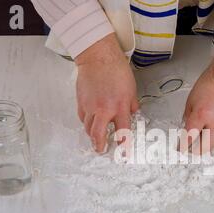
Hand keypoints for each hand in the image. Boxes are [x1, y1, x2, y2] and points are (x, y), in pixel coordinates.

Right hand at [75, 33, 138, 152]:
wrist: (98, 57)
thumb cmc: (116, 69)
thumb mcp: (131, 89)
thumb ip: (131, 104)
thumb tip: (132, 113)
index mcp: (120, 106)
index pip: (123, 132)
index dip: (123, 145)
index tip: (123, 153)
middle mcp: (104, 109)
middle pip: (98, 135)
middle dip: (100, 145)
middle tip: (101, 150)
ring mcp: (90, 106)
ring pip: (88, 128)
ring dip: (92, 135)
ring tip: (95, 137)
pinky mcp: (81, 102)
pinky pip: (82, 118)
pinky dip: (86, 122)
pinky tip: (90, 121)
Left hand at [182, 52, 213, 153]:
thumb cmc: (211, 82)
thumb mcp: (191, 99)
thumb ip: (188, 116)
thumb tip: (187, 128)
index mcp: (201, 115)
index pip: (190, 137)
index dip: (184, 146)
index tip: (181, 149)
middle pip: (205, 147)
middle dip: (197, 151)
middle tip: (192, 150)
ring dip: (208, 144)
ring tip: (202, 140)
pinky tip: (213, 128)